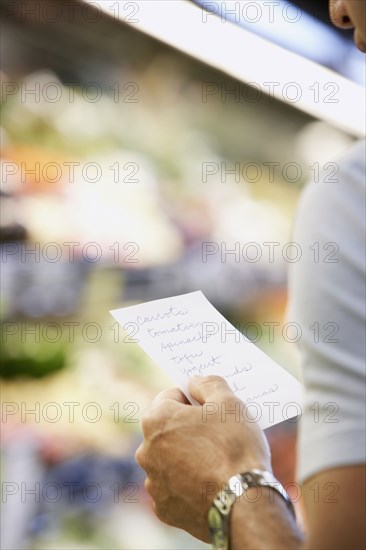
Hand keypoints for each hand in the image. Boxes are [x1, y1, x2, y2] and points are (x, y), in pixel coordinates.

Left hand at [135, 375, 271, 541]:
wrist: (245, 504)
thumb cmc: (235, 447)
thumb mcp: (228, 402)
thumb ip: (208, 384)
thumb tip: (195, 381)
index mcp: (156, 420)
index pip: (171, 396)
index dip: (193, 399)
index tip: (212, 409)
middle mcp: (146, 451)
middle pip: (168, 429)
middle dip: (188, 429)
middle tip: (218, 435)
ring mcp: (153, 483)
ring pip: (170, 460)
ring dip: (186, 457)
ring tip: (217, 463)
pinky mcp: (165, 509)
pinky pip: (175, 489)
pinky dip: (189, 485)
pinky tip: (210, 485)